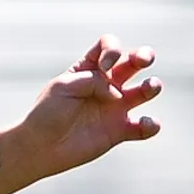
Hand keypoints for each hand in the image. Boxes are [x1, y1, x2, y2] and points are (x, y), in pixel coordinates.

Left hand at [13, 39, 163, 179]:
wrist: (40, 147)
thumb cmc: (47, 113)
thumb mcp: (64, 86)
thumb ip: (93, 81)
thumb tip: (118, 94)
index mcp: (89, 68)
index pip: (109, 46)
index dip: (113, 49)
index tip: (104, 66)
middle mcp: (107, 84)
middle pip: (135, 61)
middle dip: (144, 55)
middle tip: (142, 61)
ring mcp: (115, 107)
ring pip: (146, 90)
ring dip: (153, 85)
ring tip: (147, 89)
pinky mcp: (120, 131)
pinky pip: (145, 126)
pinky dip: (151, 125)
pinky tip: (145, 124)